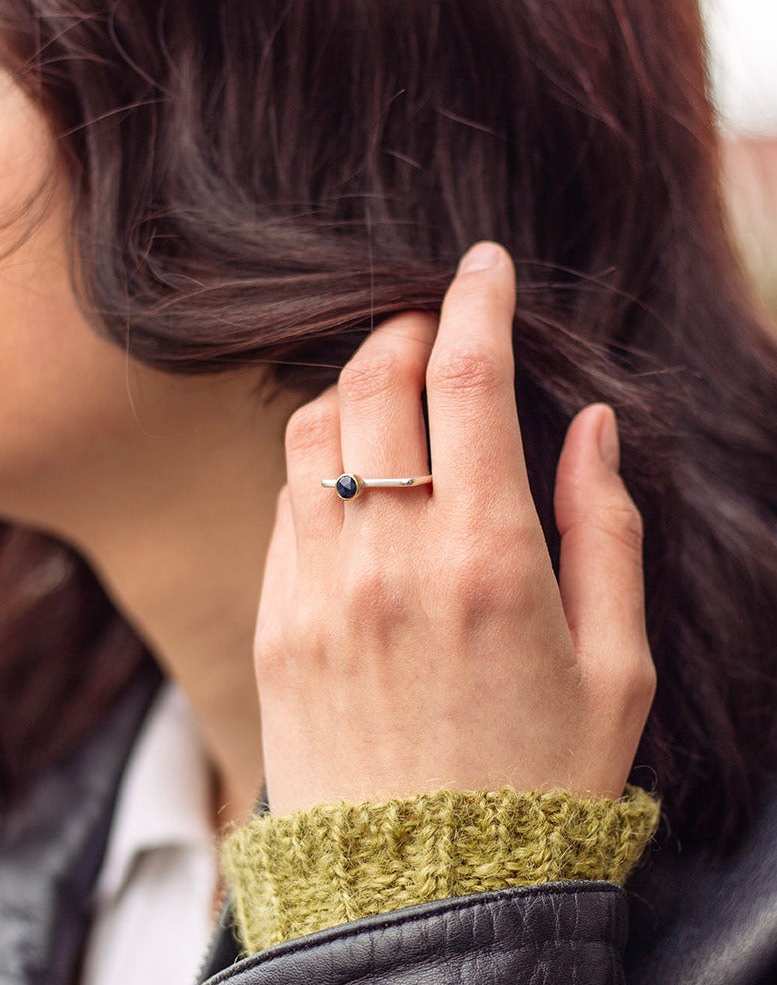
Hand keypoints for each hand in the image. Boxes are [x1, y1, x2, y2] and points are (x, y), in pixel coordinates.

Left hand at [255, 242, 655, 815]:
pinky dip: (315, 461)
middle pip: (374, 382)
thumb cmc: (541, 784)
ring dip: (350, 388)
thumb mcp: (616, 665)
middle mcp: (390, 559)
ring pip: (311, 431)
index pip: (468, 378)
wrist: (426, 894)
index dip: (477, 301)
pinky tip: (352, 478)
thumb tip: (592, 427)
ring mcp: (319, 590)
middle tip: (434, 328)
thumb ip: (607, 530)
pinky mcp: (276, 625)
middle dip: (405, 331)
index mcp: (486, 558)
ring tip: (389, 393)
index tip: (484, 267)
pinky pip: (283, 504)